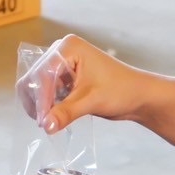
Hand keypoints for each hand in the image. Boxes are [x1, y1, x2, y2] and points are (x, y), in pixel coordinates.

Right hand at [17, 36, 147, 133]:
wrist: (139, 95)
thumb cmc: (121, 91)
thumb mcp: (91, 101)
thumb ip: (66, 112)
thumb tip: (46, 126)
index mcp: (68, 48)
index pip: (43, 73)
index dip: (40, 98)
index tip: (42, 121)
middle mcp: (61, 51)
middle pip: (35, 77)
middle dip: (38, 101)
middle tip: (45, 123)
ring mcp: (62, 63)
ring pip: (37, 85)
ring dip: (41, 104)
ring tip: (50, 121)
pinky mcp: (64, 76)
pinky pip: (46, 90)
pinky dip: (47, 104)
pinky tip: (55, 115)